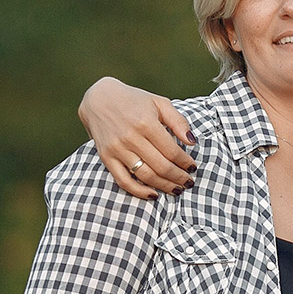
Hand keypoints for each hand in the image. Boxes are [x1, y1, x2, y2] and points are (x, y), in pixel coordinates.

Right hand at [78, 77, 196, 198]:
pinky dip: (139, 192)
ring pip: (145, 176)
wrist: (99, 99)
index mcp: (146, 123)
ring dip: (164, 186)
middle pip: (161, 166)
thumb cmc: (133, 100)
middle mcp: (131, 137)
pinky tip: (153, 195)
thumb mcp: (159, 103)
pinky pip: (123, 181)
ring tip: (177, 190)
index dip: (185, 163)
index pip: (172, 151)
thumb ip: (178, 121)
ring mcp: (117, 149)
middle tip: (189, 182)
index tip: (193, 168)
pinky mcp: (106, 158)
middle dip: (179, 177)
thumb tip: (192, 142)